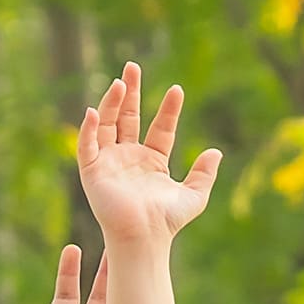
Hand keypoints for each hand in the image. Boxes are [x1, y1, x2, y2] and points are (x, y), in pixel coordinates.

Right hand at [72, 61, 215, 257]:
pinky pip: (87, 145)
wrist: (146, 237)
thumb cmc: (167, 221)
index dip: (168, 110)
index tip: (177, 90)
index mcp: (152, 161)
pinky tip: (94, 110)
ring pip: (106, 124)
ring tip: (119, 82)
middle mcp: (128, 158)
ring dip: (110, 103)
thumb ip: (204, 174)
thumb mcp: (194, 195)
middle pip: (126, 117)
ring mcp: (109, 163)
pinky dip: (88, 128)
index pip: (159, 128)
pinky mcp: (92, 172)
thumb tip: (217, 151)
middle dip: (130, 92)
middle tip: (132, 66)